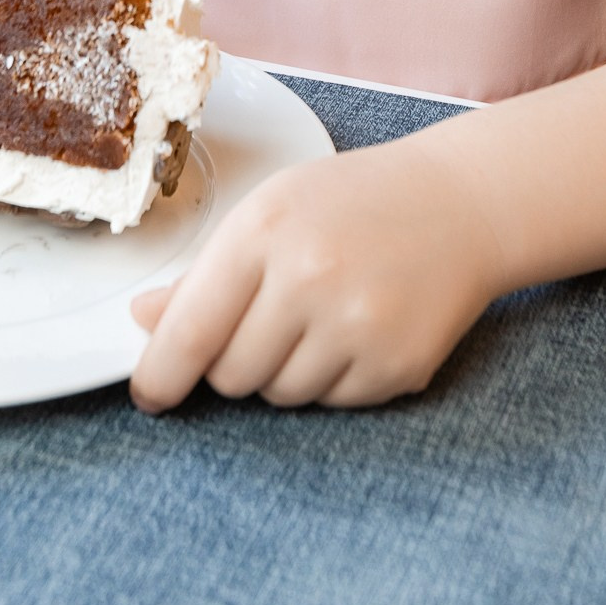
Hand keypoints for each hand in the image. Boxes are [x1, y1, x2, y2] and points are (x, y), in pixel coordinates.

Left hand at [128, 132, 501, 411]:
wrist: (460, 203)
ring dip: (284, 370)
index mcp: (265, 231)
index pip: (191, 331)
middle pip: (230, 375)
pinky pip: (331, 404)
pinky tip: (357, 327)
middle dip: (233, 360)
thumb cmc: (356, 200)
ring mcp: (357, 327)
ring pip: (279, 396)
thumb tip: (145, 320)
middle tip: (266, 318)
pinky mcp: (396, 366)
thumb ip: (206, 272)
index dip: (160, 375)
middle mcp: (309, 279)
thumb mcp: (272, 210)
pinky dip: (333, 378)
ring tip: (320, 313)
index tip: (149, 393)